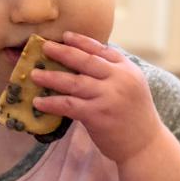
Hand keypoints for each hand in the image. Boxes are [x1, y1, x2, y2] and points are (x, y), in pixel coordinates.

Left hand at [30, 31, 163, 163]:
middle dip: (62, 52)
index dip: (82, 42)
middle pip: (85, 61)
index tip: (65, 36)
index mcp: (126, 70)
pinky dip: (51, 103)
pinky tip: (38, 102)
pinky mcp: (97, 115)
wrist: (145, 144)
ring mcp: (108, 97)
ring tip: (34, 74)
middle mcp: (118, 79)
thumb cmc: (134, 115)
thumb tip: (85, 59)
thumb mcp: (131, 86)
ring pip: (73, 82)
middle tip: (44, 47)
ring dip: (51, 77)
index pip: (101, 50)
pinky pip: (69, 105)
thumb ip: (113, 73)